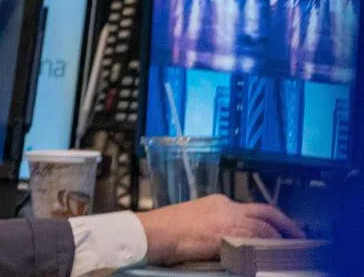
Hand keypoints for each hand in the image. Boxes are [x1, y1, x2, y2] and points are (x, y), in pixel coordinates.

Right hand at [137, 194, 304, 264]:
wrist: (154, 232)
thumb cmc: (165, 229)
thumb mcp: (194, 219)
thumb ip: (214, 223)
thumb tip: (226, 236)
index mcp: (217, 201)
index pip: (250, 207)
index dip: (268, 218)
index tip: (277, 226)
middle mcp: (226, 206)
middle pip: (265, 211)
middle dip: (285, 223)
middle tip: (299, 235)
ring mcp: (228, 219)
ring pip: (266, 225)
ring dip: (282, 235)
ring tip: (293, 246)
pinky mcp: (228, 234)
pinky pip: (258, 238)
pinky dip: (271, 244)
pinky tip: (277, 252)